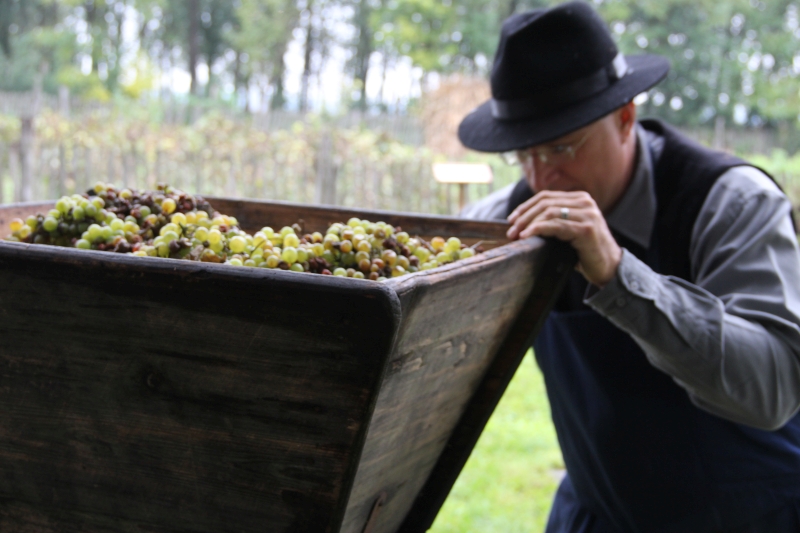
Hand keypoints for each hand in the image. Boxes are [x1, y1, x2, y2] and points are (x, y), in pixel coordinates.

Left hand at [506, 190, 621, 286]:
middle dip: (524, 216)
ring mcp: (587, 215)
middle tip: (511, 230)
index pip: (546, 196)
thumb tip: (521, 222)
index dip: (526, 206)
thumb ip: (554, 221)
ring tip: (517, 235)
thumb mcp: (569, 231)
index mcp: (580, 199)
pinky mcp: (586, 229)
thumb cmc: (585, 252)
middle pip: (545, 203)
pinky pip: (556, 225)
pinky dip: (538, 229)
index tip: (511, 219)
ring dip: (528, 224)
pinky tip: (527, 236)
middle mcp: (585, 203)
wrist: (609, 268)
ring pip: (549, 212)